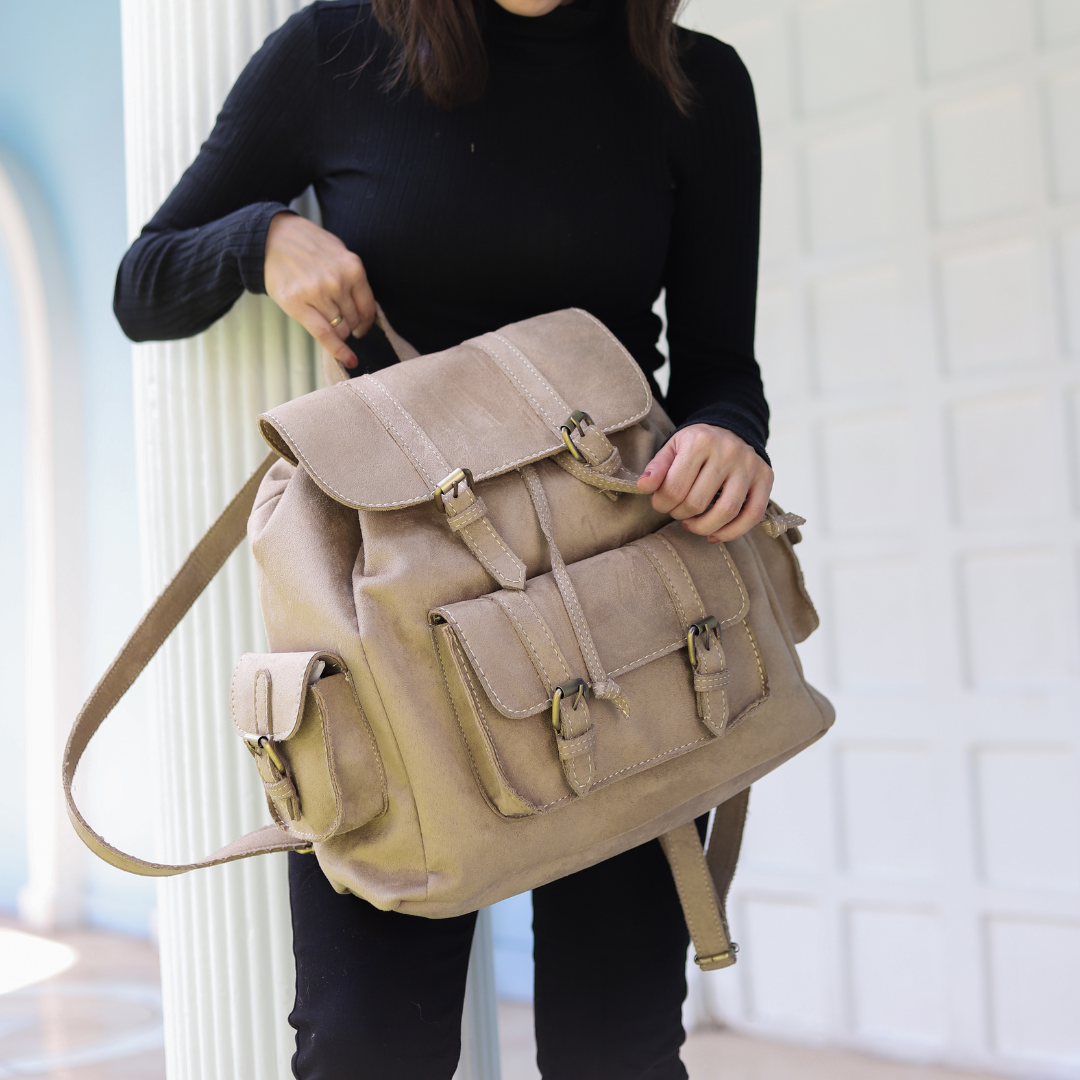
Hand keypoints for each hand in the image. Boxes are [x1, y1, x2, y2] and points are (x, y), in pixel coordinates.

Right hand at [264, 212, 375, 367]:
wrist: (270, 237)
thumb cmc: (306, 245)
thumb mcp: (338, 251)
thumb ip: (352, 276)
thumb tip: (364, 309)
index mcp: (352, 267)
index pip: (368, 307)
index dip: (367, 323)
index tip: (363, 329)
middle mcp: (338, 282)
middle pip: (353, 320)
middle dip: (348, 326)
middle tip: (337, 321)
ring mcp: (318, 293)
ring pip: (340, 328)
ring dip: (337, 331)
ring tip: (323, 318)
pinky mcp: (297, 304)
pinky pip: (324, 334)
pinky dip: (339, 350)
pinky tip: (349, 361)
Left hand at [637, 424, 773, 542]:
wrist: (731, 430)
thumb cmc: (697, 445)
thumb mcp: (673, 447)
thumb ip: (657, 467)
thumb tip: (643, 486)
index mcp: (700, 442)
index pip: (674, 488)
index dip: (662, 504)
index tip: (661, 503)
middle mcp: (728, 452)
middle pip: (697, 502)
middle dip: (680, 514)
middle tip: (676, 512)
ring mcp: (749, 466)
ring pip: (726, 512)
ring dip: (703, 527)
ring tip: (692, 524)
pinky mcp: (765, 478)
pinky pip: (752, 516)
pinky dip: (732, 532)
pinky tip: (714, 535)